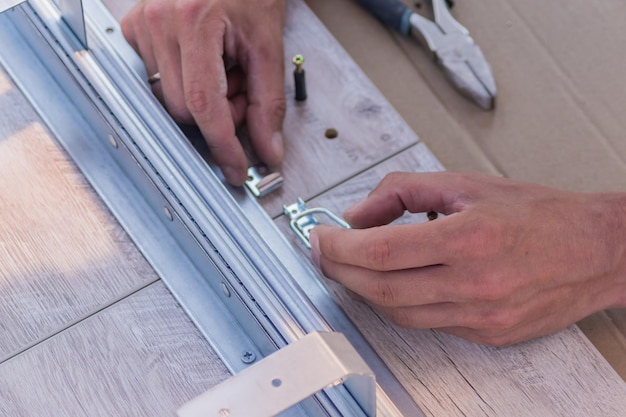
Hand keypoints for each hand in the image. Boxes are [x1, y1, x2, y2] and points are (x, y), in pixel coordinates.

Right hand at [121, 0, 286, 184]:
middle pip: (184, 110)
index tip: (235, 168)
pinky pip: (157, 82)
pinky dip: (185, 85)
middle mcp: (160, 21)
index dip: (222, 145)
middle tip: (242, 89)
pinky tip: (202, 64)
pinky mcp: (133, 30)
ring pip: (170, 101)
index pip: (203, 104)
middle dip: (219, 115)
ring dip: (204, 100)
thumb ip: (268, 103)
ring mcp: (142, 25)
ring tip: (224, 69)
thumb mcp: (268, 45)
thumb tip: (267, 149)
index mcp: (195, 20)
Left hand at [309, 172, 625, 345]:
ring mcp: (482, 316)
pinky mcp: (488, 335)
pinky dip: (400, 305)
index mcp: (471, 238)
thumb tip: (358, 215)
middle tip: (324, 253)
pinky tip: (393, 284)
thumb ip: (404, 192)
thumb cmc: (539, 214)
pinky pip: (427, 324)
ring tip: (352, 267)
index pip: (382, 250)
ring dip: (365, 291)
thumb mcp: (467, 184)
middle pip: (382, 289)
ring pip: (399, 314)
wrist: (597, 251)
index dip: (340, 247)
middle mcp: (476, 283)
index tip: (320, 238)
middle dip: (340, 271)